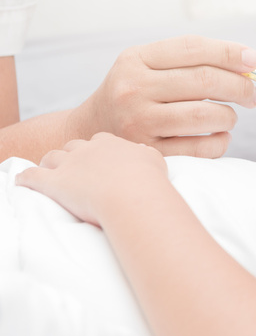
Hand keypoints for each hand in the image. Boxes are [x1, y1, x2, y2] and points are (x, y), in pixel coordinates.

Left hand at [15, 132, 168, 225]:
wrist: (133, 195)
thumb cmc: (148, 181)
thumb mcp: (155, 161)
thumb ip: (147, 155)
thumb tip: (144, 153)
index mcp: (111, 143)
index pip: (100, 139)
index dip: (97, 148)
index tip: (99, 155)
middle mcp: (87, 149)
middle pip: (74, 145)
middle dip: (72, 153)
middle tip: (74, 164)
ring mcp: (69, 164)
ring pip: (52, 156)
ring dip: (49, 162)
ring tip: (48, 169)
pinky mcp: (53, 182)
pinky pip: (32, 176)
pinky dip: (25, 177)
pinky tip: (21, 180)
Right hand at [67, 36, 255, 157]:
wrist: (89, 134)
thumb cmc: (133, 95)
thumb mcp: (146, 66)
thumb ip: (190, 60)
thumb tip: (249, 62)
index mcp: (135, 60)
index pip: (192, 48)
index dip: (229, 52)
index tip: (254, 60)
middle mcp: (133, 89)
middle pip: (204, 80)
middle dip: (240, 87)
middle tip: (253, 96)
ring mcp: (139, 123)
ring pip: (206, 115)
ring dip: (230, 116)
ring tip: (230, 117)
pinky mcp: (150, 154)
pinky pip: (201, 148)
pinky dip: (220, 142)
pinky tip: (219, 136)